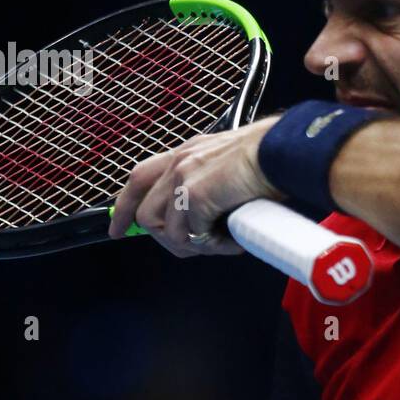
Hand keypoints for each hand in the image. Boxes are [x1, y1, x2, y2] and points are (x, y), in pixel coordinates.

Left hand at [108, 115, 284, 256]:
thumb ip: (212, 185)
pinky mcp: (194, 197)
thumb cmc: (270, 157)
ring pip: (166, 230)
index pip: (139, 179)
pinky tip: (233, 241)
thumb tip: (209, 217)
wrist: (281, 152)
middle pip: (145, 213)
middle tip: (194, 247)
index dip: (124, 208)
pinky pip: (192, 237)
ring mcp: (183, 179)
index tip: (119, 229)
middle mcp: (179, 163)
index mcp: (186, 153)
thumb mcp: (230, 166)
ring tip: (221, 243)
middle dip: (166, 239)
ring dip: (193, 244)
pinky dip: (213, 246)